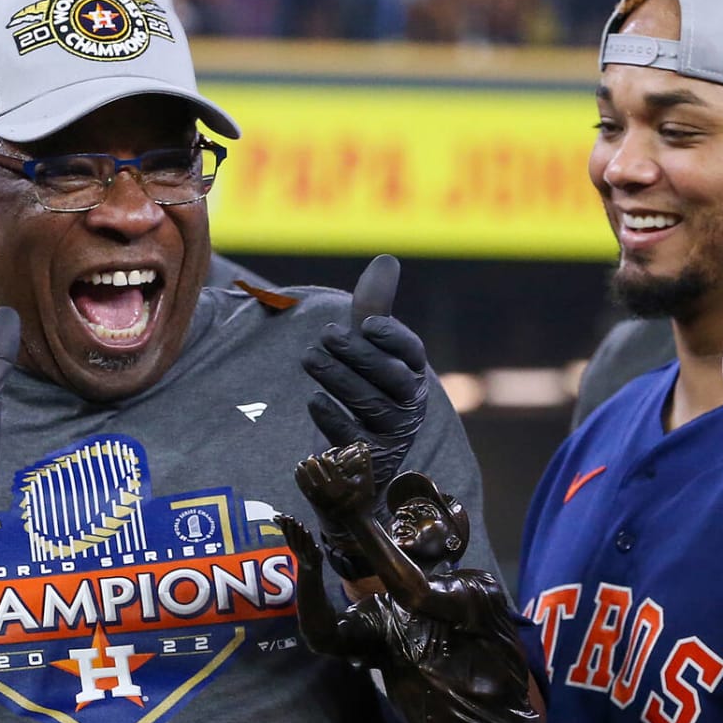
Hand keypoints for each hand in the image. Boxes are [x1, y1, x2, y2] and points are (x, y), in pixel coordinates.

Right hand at [274, 514, 322, 571]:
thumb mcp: (293, 541)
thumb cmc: (301, 552)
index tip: (281, 516)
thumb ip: (286, 529)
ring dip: (299, 532)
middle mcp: (296, 548)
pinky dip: (309, 540)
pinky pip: (311, 547)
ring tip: (299, 523)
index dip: (283, 525)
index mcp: (291, 543)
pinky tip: (308, 532)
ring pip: (300, 541)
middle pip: (292, 536)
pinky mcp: (314, 554)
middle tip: (290, 517)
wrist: (309, 568)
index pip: (286, 533)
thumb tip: (275, 516)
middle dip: (291, 527)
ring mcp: (305, 551)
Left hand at [294, 444, 375, 517]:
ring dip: (303, 471)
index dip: (326, 458)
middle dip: (312, 462)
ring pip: (307, 480)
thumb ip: (366, 465)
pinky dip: (299, 480)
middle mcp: (330, 491)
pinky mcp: (317, 504)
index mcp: (342, 484)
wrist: (357, 521)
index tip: (325, 455)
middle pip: (315, 471)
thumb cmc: (364, 501)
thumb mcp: (368, 483)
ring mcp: (322, 498)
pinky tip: (298, 474)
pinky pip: (305, 490)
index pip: (329, 465)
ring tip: (300, 464)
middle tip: (311, 458)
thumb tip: (364, 446)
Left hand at [302, 255, 427, 494]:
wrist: (356, 462)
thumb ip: (374, 309)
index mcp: (413, 375)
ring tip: (309, 358)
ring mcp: (392, 435)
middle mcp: (410, 406)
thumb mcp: (368, 351)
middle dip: (357, 353)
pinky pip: (352, 437)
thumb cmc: (364, 391)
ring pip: (369, 404)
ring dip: (338, 377)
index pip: (413, 352)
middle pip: (390, 377)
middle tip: (326, 334)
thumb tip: (387, 259)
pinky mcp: (367, 460)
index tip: (366, 323)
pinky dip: (332, 417)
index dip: (392, 337)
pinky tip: (313, 399)